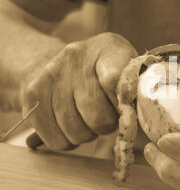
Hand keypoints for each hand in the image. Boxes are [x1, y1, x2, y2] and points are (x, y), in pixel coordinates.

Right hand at [22, 32, 137, 150]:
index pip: (116, 79)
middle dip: (106, 125)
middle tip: (105, 117)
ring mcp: (51, 75)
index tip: (125, 107)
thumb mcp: (124, 69)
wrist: (51, 62)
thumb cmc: (100, 73)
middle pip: (98, 116)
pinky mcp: (32, 96)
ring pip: (77, 132)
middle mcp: (76, 57)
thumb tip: (137, 113)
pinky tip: (70, 125)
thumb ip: (135, 88)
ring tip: (86, 118)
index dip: (123, 102)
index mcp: (108, 48)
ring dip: (87, 134)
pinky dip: (68, 141)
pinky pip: (57, 139)